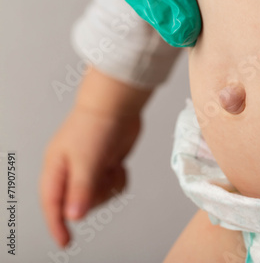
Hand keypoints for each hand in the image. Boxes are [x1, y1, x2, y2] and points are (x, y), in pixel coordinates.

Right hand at [40, 104, 140, 246]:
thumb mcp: (86, 160)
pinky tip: (119, 166)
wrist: (117, 106)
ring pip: (99, 196)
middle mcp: (71, 170)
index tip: (65, 242)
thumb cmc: (95, 125)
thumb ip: (81, 189)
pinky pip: (113, 186)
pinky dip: (119, 180)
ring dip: (109, 187)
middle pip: (80, 203)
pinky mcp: (106, 164)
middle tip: (102, 177)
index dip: (57, 224)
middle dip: (94, 196)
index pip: (52, 204)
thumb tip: (74, 216)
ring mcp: (90, 168)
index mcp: (56, 168)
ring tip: (110, 168)